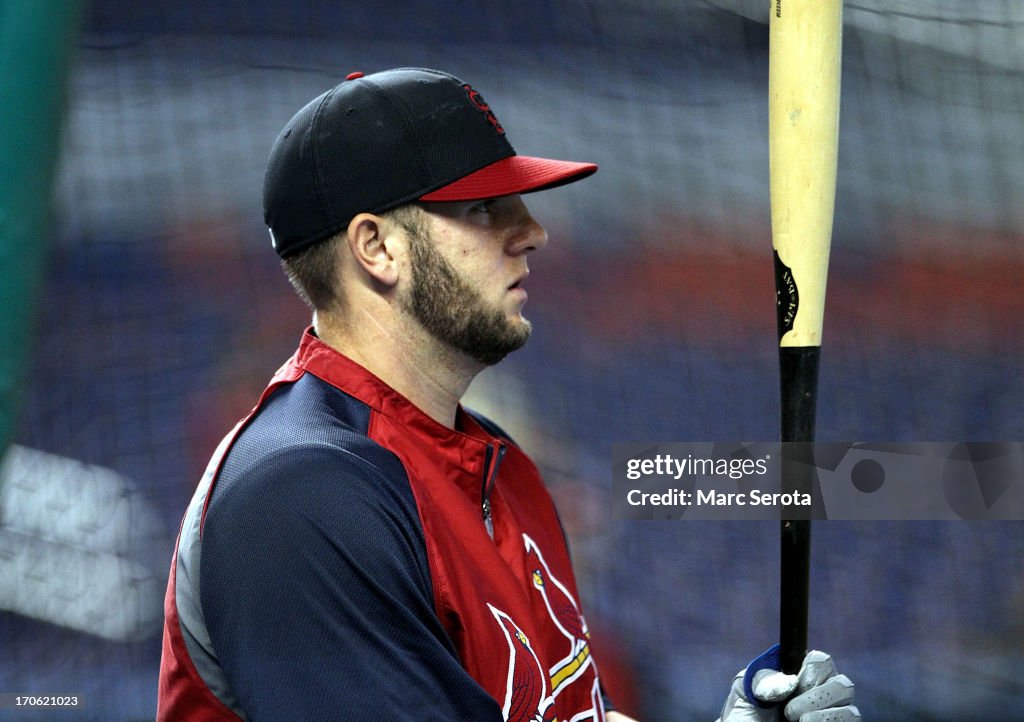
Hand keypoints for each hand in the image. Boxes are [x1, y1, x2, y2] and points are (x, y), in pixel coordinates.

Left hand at [716, 646, 858, 721]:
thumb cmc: (745, 715)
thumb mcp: (744, 692)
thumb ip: (762, 678)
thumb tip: (790, 681)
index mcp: (801, 675)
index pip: (821, 661)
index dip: (810, 670)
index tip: (792, 684)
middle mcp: (822, 694)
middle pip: (843, 685)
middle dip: (817, 697)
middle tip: (790, 711)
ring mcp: (832, 716)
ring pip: (850, 711)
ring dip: (824, 716)